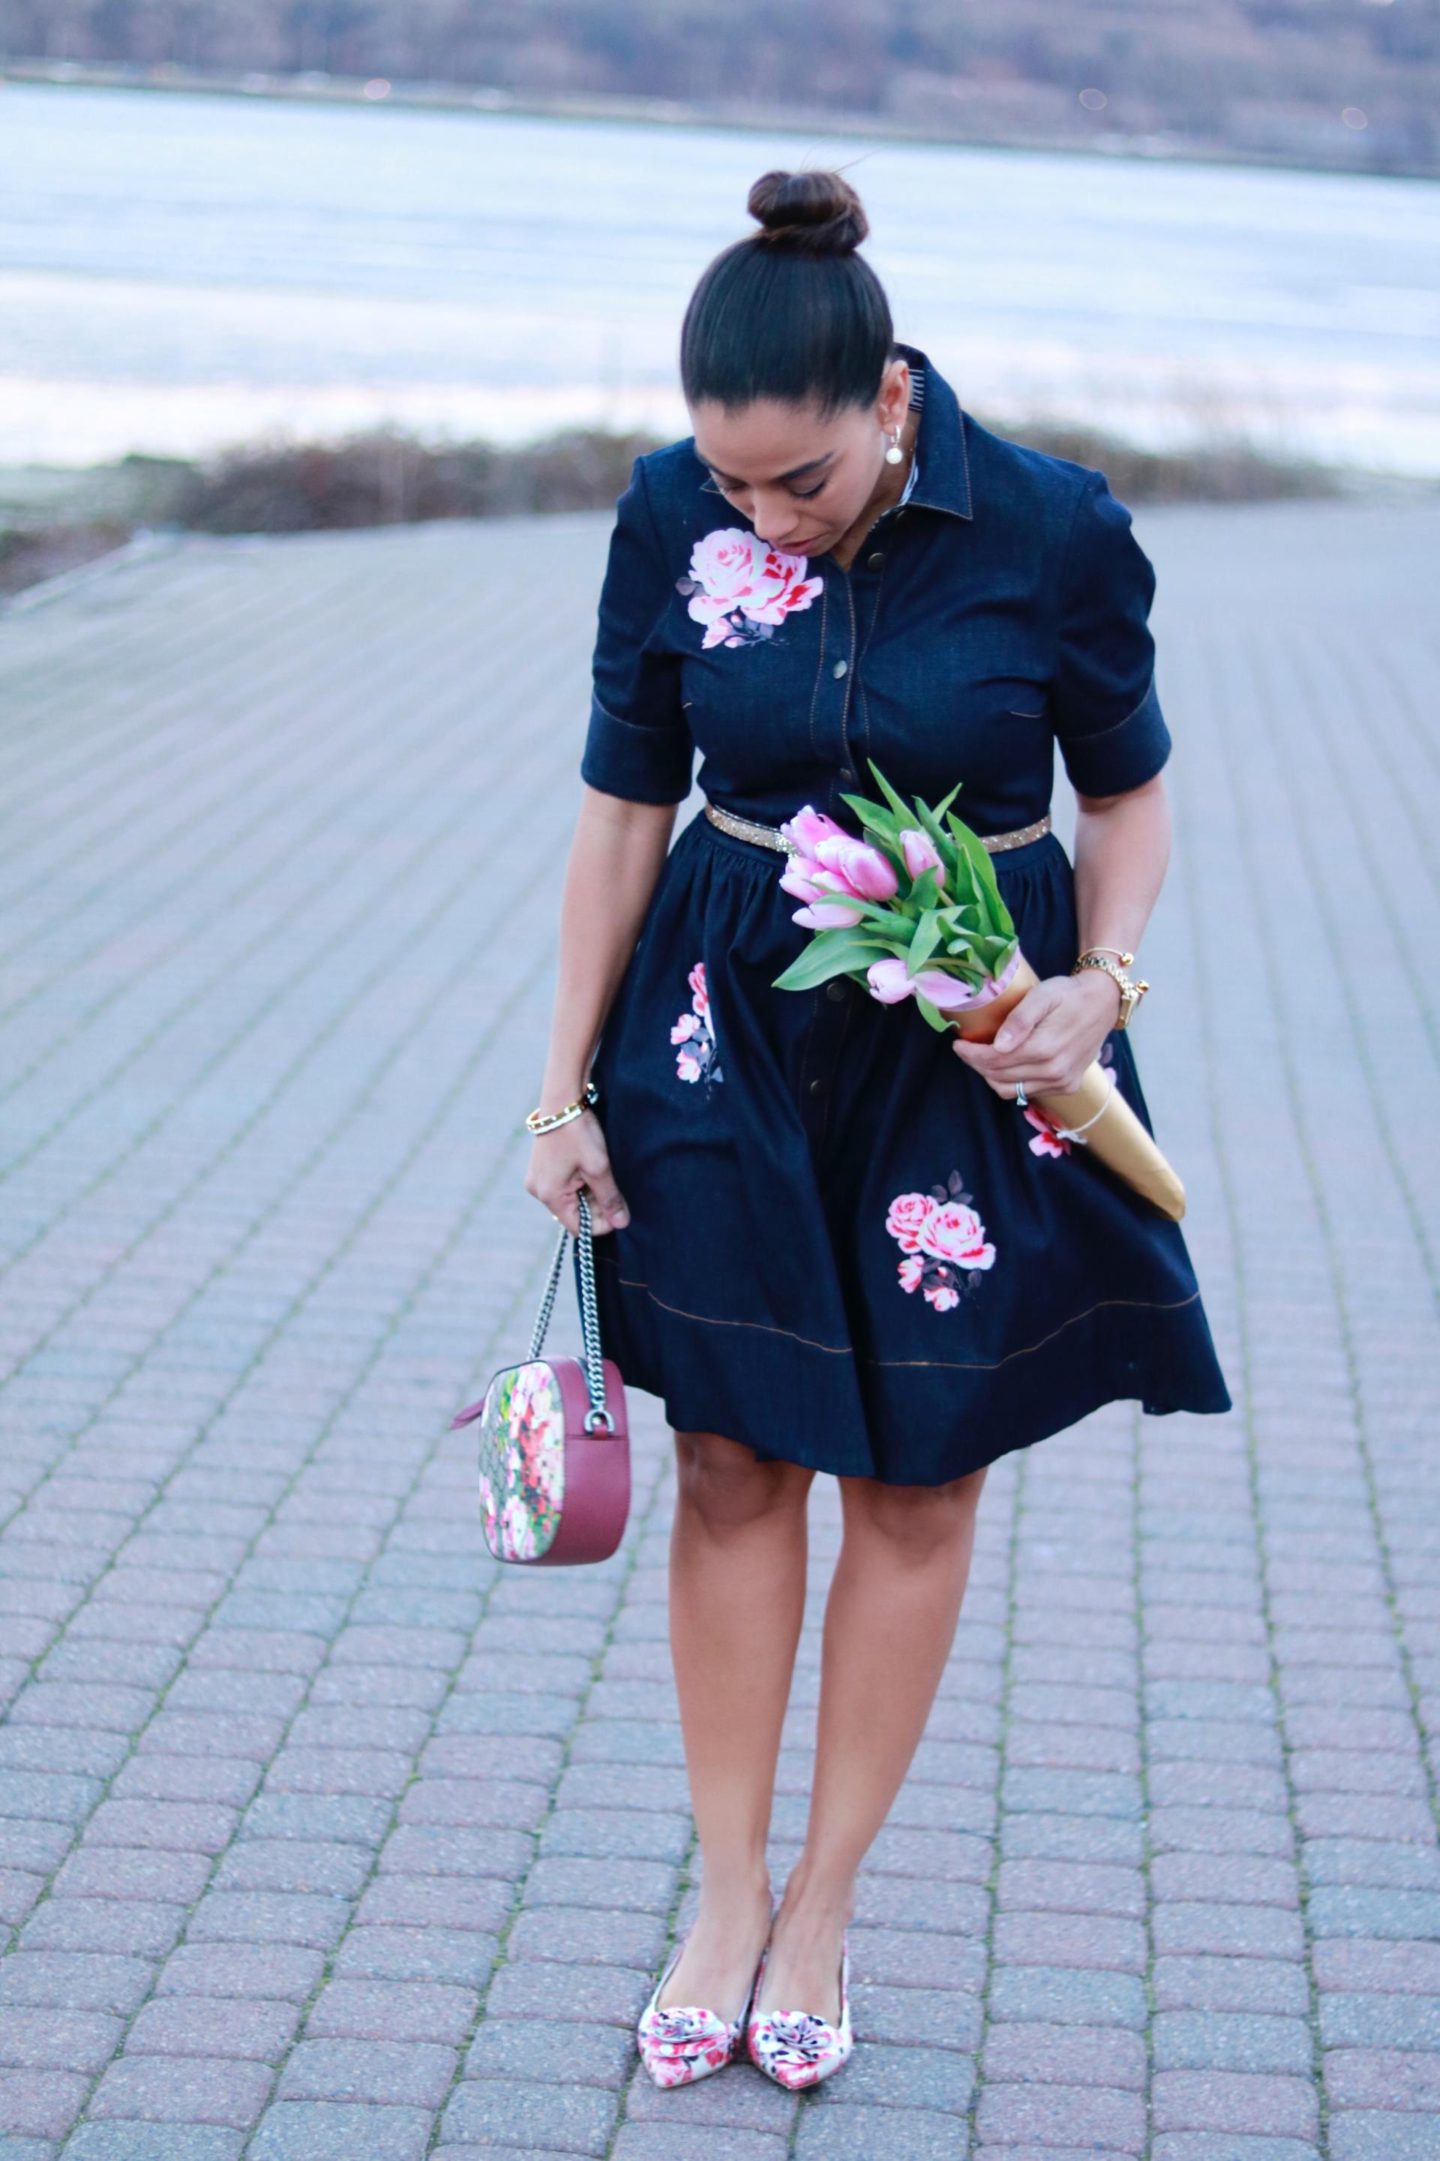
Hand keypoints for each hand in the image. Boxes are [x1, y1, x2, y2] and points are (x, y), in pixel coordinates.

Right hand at [524, 1111, 630, 1235]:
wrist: (563, 1100)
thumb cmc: (579, 1133)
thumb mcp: (599, 1168)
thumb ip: (610, 1198)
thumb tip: (621, 1223)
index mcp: (550, 1195)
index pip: (579, 1227)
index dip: (602, 1223)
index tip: (620, 1209)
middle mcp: (538, 1191)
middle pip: (574, 1214)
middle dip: (597, 1206)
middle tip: (614, 1187)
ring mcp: (538, 1179)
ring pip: (570, 1199)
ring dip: (589, 1192)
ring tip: (602, 1172)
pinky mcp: (541, 1168)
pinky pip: (563, 1186)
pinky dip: (580, 1182)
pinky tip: (590, 1166)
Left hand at [951, 970, 1119, 1100]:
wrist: (1103, 1002)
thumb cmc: (1069, 994)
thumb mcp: (1042, 995)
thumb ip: (1019, 1020)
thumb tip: (998, 1046)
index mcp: (1045, 1049)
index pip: (995, 1060)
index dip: (971, 1054)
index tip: (958, 1044)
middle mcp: (1054, 1071)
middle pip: (999, 1076)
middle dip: (977, 1064)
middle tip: (966, 1049)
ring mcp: (1062, 1082)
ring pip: (1011, 1090)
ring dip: (991, 1076)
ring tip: (982, 1058)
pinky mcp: (1067, 1085)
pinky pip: (1028, 1092)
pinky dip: (1011, 1082)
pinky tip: (1006, 1065)